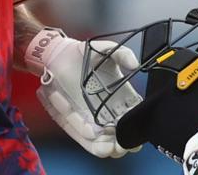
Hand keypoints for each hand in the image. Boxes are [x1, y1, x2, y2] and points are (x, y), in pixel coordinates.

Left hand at [26, 28, 142, 157]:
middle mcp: (109, 112)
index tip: (135, 127)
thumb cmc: (85, 54)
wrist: (59, 55)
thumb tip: (135, 64)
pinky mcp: (75, 121)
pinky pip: (81, 137)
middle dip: (123, 144)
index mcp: (123, 98)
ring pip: (103, 145)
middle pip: (122, 139)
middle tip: (119, 142)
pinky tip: (88, 130)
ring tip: (104, 143)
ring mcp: (92, 118)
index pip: (135, 119)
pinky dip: (86, 138)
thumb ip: (123, 54)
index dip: (138, 128)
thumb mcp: (107, 49)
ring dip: (106, 147)